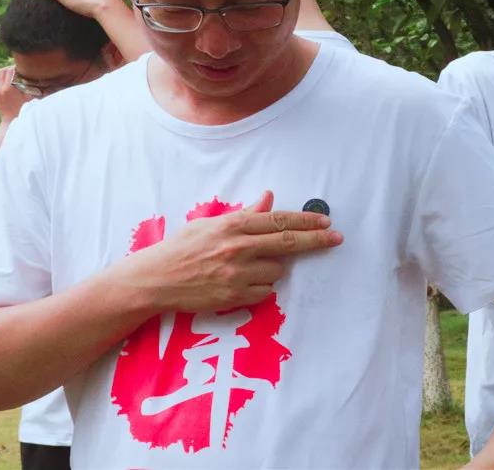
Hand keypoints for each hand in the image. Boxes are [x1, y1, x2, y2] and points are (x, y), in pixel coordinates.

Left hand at [0, 66, 28, 122]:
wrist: (13, 123)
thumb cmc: (25, 110)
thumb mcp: (31, 98)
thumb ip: (33, 86)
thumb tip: (40, 78)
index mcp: (9, 88)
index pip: (11, 70)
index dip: (17, 68)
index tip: (23, 69)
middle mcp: (0, 89)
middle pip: (2, 70)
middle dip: (10, 69)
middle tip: (18, 70)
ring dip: (5, 74)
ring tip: (13, 76)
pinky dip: (3, 81)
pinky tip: (10, 85)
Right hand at [120, 190, 342, 313]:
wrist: (156, 279)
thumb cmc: (182, 247)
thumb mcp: (211, 223)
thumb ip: (245, 213)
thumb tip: (269, 197)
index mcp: (233, 225)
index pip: (279, 219)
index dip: (306, 220)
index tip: (326, 221)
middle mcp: (238, 247)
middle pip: (289, 242)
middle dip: (317, 240)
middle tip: (336, 238)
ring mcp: (237, 273)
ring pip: (277, 270)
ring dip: (273, 268)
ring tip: (249, 266)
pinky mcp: (234, 296)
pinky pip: (264, 292)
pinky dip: (260, 287)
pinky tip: (241, 282)